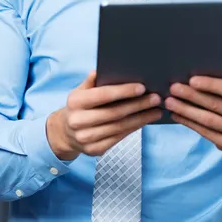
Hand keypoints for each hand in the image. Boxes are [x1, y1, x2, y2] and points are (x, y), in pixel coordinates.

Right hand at [46, 71, 161, 159]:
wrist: (65, 132)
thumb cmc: (78, 106)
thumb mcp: (80, 91)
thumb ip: (91, 81)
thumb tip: (100, 70)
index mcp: (75, 102)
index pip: (103, 95)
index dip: (123, 91)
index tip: (142, 87)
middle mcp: (78, 121)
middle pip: (115, 113)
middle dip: (138, 105)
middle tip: (156, 99)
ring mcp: (86, 138)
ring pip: (119, 127)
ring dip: (141, 119)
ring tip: (156, 110)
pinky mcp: (94, 150)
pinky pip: (119, 138)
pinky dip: (133, 128)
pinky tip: (144, 121)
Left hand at [164, 66, 221, 152]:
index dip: (210, 85)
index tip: (191, 80)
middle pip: (214, 104)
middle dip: (191, 96)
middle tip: (173, 88)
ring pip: (207, 120)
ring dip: (185, 110)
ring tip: (169, 102)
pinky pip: (204, 132)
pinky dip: (187, 122)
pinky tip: (175, 114)